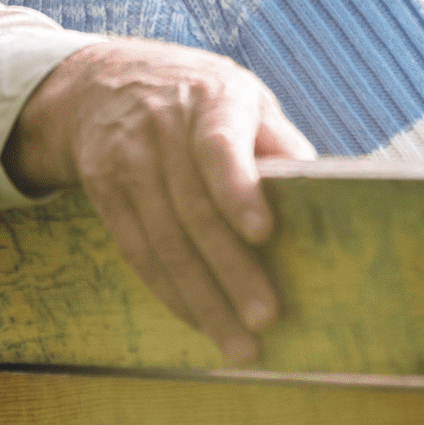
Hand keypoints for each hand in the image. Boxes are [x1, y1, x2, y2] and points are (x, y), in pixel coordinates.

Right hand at [3, 37, 314, 363]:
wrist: (107, 81)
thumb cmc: (202, 98)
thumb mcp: (245, 97)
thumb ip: (279, 140)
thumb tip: (320, 185)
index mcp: (213, 99)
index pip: (219, 146)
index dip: (238, 190)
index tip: (263, 233)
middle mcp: (164, 128)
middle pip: (194, 210)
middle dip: (230, 270)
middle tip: (264, 319)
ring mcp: (127, 160)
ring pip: (164, 241)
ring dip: (201, 298)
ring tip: (238, 343)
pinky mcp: (103, 189)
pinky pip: (136, 250)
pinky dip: (169, 291)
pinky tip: (197, 321)